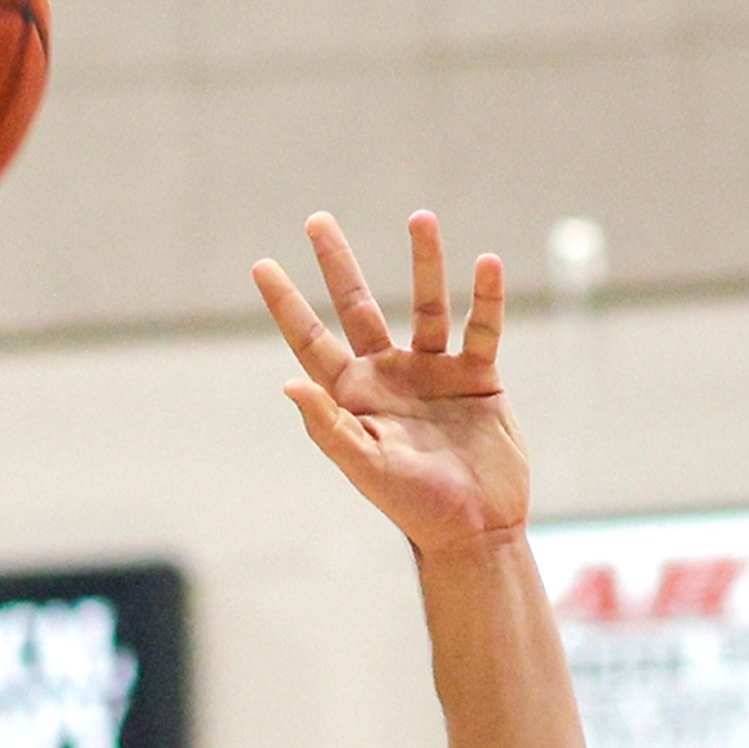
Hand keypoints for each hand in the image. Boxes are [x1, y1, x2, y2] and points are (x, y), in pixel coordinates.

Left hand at [255, 210, 529, 557]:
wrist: (476, 529)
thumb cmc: (413, 507)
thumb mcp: (365, 467)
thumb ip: (328, 426)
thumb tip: (288, 385)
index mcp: (352, 397)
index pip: (311, 340)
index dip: (286, 304)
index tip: (261, 265)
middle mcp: (388, 376)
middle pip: (358, 307)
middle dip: (338, 264)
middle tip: (317, 219)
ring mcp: (434, 372)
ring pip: (426, 305)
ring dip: (424, 263)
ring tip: (420, 218)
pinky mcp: (478, 377)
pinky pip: (481, 328)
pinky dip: (486, 299)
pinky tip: (486, 264)